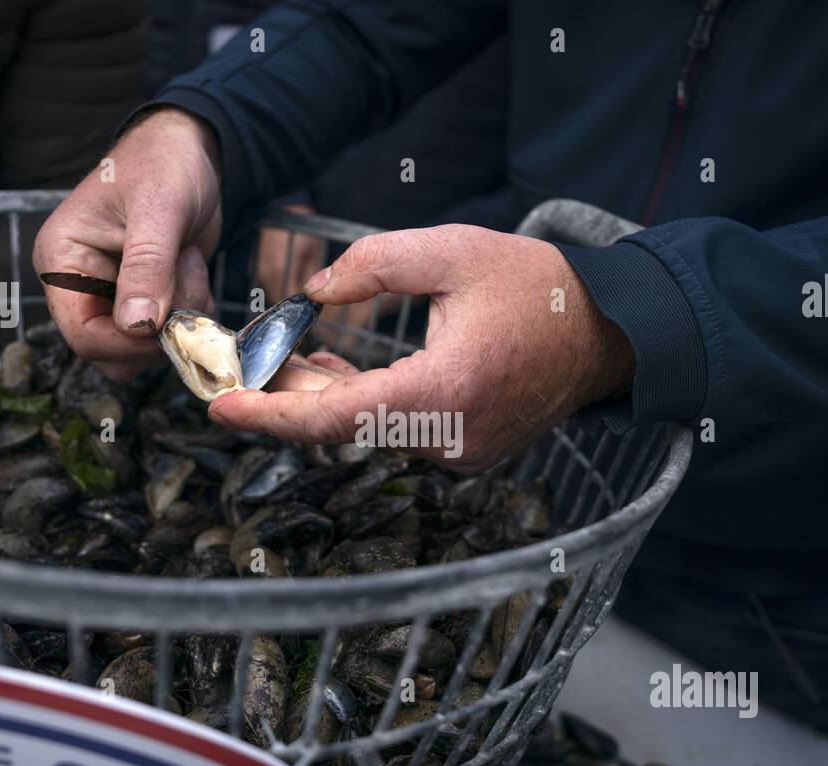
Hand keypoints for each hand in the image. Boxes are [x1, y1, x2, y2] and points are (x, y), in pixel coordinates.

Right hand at [32, 107, 222, 381]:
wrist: (191, 152)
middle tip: (186, 279)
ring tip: (188, 264)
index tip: (168, 321)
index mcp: (62, 261)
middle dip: (158, 330)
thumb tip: (137, 325)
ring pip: (141, 349)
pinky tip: (193, 268)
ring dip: (178, 321)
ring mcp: (110, 295)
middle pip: (111, 352)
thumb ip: (147, 266)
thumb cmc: (165, 164)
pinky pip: (164, 334)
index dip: (128, 343)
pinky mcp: (142, 299)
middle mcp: (79, 285)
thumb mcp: (158, 209)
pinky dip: (190, 313)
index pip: (82, 336)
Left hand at [208, 225, 634, 472]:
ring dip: (324, 398)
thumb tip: (311, 294)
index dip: (275, 414)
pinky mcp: (465, 451)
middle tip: (244, 364)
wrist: (603, 333)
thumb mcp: (452, 251)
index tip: (224, 408)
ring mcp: (460, 452)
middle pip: (346, 427)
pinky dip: (361, 404)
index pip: (341, 416)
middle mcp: (451, 436)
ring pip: (369, 431)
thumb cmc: (535, 288)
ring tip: (284, 358)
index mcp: (447, 389)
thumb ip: (373, 265)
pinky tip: (334, 372)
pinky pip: (395, 432)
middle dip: (289, 397)